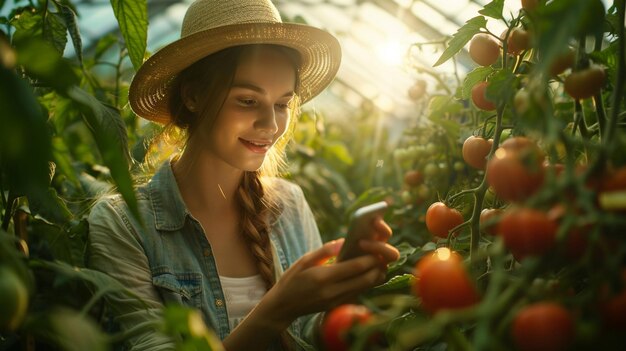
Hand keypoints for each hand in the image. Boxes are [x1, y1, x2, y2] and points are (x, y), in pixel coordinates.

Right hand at [260, 219, 398, 326]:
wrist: (283, 306)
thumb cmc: (292, 279)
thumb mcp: (304, 260)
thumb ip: (324, 251)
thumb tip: (344, 241)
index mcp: (323, 277)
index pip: (354, 268)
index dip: (369, 258)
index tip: (377, 249)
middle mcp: (332, 291)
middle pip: (365, 280)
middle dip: (377, 267)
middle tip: (381, 255)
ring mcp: (336, 301)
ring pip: (365, 288)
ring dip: (374, 276)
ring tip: (376, 263)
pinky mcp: (338, 305)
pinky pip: (358, 293)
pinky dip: (366, 282)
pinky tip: (366, 273)